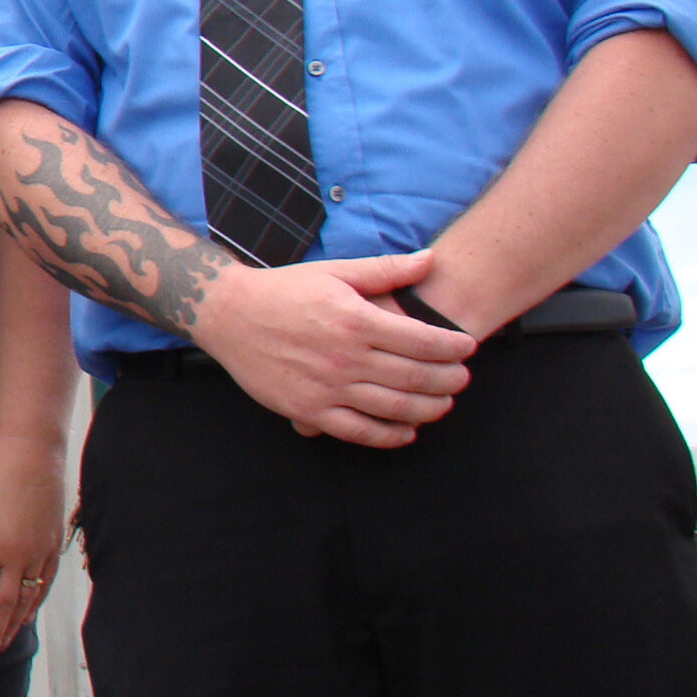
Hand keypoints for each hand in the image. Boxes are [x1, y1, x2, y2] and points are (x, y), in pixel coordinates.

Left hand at [0, 435, 66, 666]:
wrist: (31, 454)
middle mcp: (17, 556)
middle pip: (3, 607)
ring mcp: (39, 553)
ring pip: (26, 601)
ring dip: (13, 627)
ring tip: (3, 647)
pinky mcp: (54, 547)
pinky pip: (44, 586)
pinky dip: (34, 606)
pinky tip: (26, 619)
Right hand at [196, 251, 476, 448]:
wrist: (228, 313)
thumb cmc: (283, 289)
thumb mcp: (335, 271)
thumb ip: (385, 269)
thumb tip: (430, 260)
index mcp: (356, 320)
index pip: (423, 340)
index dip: (453, 347)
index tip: (468, 347)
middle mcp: (345, 357)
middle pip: (416, 377)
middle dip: (449, 379)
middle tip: (462, 378)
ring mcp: (327, 388)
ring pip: (395, 408)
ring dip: (429, 409)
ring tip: (443, 403)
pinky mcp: (308, 410)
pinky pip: (359, 431)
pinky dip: (389, 436)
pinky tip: (406, 431)